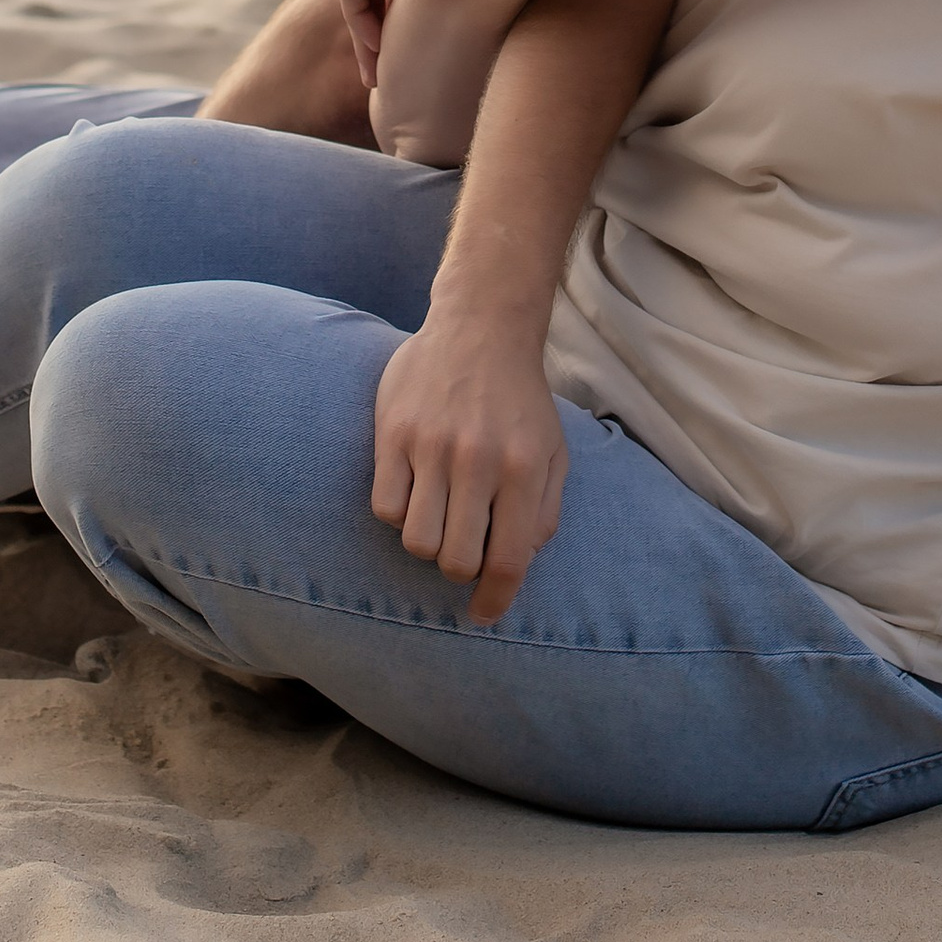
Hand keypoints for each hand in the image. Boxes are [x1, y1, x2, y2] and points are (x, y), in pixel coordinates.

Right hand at [372, 306, 569, 623]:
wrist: (482, 327)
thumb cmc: (520, 400)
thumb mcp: (555, 451)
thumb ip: (545, 512)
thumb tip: (519, 564)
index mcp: (524, 468)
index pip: (507, 561)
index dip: (494, 601)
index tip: (483, 614)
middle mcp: (478, 460)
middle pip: (455, 560)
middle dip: (460, 569)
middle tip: (463, 548)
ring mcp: (432, 445)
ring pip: (416, 541)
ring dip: (428, 543)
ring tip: (439, 517)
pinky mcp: (394, 432)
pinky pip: (386, 507)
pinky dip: (400, 514)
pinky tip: (415, 492)